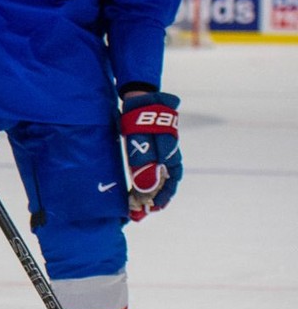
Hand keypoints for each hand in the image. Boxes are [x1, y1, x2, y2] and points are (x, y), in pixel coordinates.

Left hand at [120, 92, 181, 220]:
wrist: (140, 98)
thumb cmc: (142, 119)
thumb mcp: (142, 141)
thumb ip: (144, 164)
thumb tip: (145, 189)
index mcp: (170, 155)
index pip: (170, 182)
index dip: (162, 197)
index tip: (153, 209)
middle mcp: (168, 155)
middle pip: (165, 180)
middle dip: (156, 196)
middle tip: (145, 210)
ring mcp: (160, 150)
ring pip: (159, 174)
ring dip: (150, 189)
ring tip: (141, 202)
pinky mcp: (151, 146)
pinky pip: (151, 166)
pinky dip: (145, 177)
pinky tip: (137, 184)